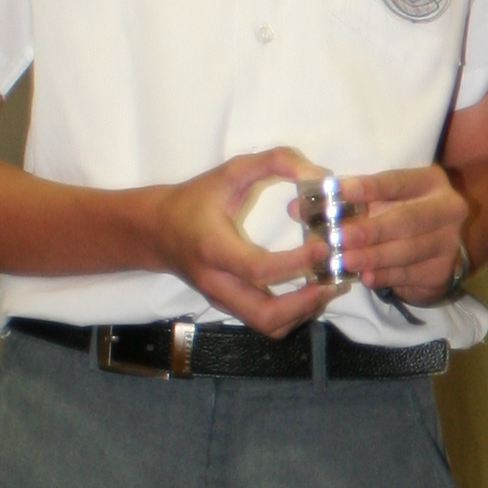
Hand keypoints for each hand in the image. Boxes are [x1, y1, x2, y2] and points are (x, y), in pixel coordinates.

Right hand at [146, 151, 340, 338]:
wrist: (156, 231)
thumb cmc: (194, 199)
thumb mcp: (229, 172)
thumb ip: (273, 162)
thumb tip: (316, 174)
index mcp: (214, 249)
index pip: (258, 268)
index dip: (296, 262)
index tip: (324, 247)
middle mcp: (217, 282)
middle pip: (264, 315)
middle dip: (305, 304)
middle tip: (332, 281)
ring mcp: (222, 299)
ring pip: (267, 326)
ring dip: (302, 313)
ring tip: (326, 287)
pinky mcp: (228, 307)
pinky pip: (263, 323)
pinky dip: (291, 315)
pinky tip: (308, 292)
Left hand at [331, 163, 472, 301]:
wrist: (430, 251)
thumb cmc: (398, 215)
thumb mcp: (382, 199)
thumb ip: (354, 195)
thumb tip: (315, 189)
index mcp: (430, 182)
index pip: (399, 182)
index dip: (371, 187)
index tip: (341, 191)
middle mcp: (448, 209)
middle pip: (408, 219)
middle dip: (372, 230)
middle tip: (340, 236)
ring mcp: (449, 242)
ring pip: (408, 250)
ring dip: (374, 257)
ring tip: (345, 260)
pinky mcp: (442, 270)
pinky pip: (410, 274)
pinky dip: (385, 276)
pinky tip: (365, 277)